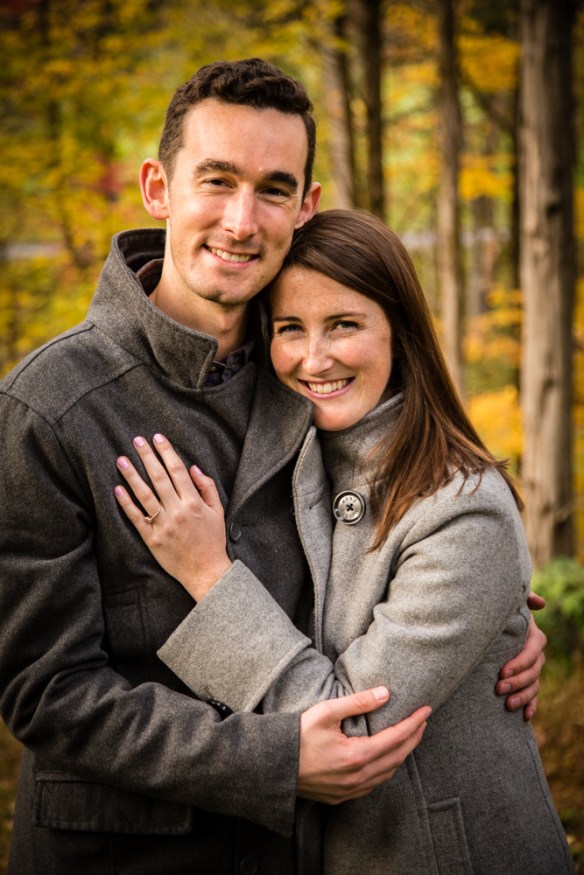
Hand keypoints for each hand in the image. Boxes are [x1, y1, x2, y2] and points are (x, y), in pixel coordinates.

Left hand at [114, 434, 231, 600]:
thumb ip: (207, 487)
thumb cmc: (212, 541)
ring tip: (121, 459)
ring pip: (144, 495)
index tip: (157, 438)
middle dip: (146, 456)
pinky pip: (136, 518)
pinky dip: (126, 503)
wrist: (206, 572)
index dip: (166, 452)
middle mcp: (177, 511)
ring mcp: (163, 525)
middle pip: (159, 477)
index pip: (177, 470)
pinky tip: (117, 489)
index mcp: (194, 502)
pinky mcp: (152, 539)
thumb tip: (193, 468)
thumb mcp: (218, 512)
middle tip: (136, 440)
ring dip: (131, 475)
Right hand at [297, 687, 430, 803]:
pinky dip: (387, 769)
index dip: (414, 723)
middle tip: (423, 721)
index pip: (396, 738)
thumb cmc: (297, 736)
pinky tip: (386, 758)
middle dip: (414, 738)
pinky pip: (374, 784)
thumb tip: (385, 694)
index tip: (426, 710)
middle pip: (398, 757)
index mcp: (357, 756)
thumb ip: (357, 702)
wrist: (272, 767)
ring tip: (409, 737)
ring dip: (402, 754)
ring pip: (388, 773)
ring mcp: (351, 790)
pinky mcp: (342, 797)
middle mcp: (358, 778)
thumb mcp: (326, 712)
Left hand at [496, 608, 546, 720]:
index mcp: (534, 636)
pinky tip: (524, 716)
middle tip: (498, 688)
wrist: (494, 626)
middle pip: (533, 671)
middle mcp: (536, 654)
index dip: (520, 662)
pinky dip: (530, 706)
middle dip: (517, 682)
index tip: (502, 671)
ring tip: (507, 705)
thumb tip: (540, 603)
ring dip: (523, 697)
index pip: (533, 651)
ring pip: (534, 686)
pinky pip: (533, 696)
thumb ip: (524, 600)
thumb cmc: (502, 614)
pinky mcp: (526, 681)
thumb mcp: (510, 605)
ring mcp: (533, 669)